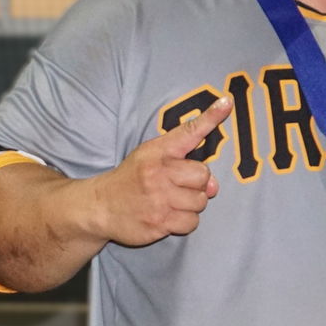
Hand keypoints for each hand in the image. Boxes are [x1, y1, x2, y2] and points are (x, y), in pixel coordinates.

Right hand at [91, 96, 232, 246]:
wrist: (99, 207)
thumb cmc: (133, 179)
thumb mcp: (150, 156)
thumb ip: (184, 162)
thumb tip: (215, 186)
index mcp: (158, 152)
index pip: (189, 132)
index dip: (210, 117)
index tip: (227, 101)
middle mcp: (159, 173)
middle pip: (204, 175)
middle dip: (197, 184)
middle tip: (178, 186)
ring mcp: (159, 199)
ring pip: (200, 201)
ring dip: (192, 204)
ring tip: (172, 201)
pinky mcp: (160, 223)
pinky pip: (192, 222)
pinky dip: (185, 221)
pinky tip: (169, 215)